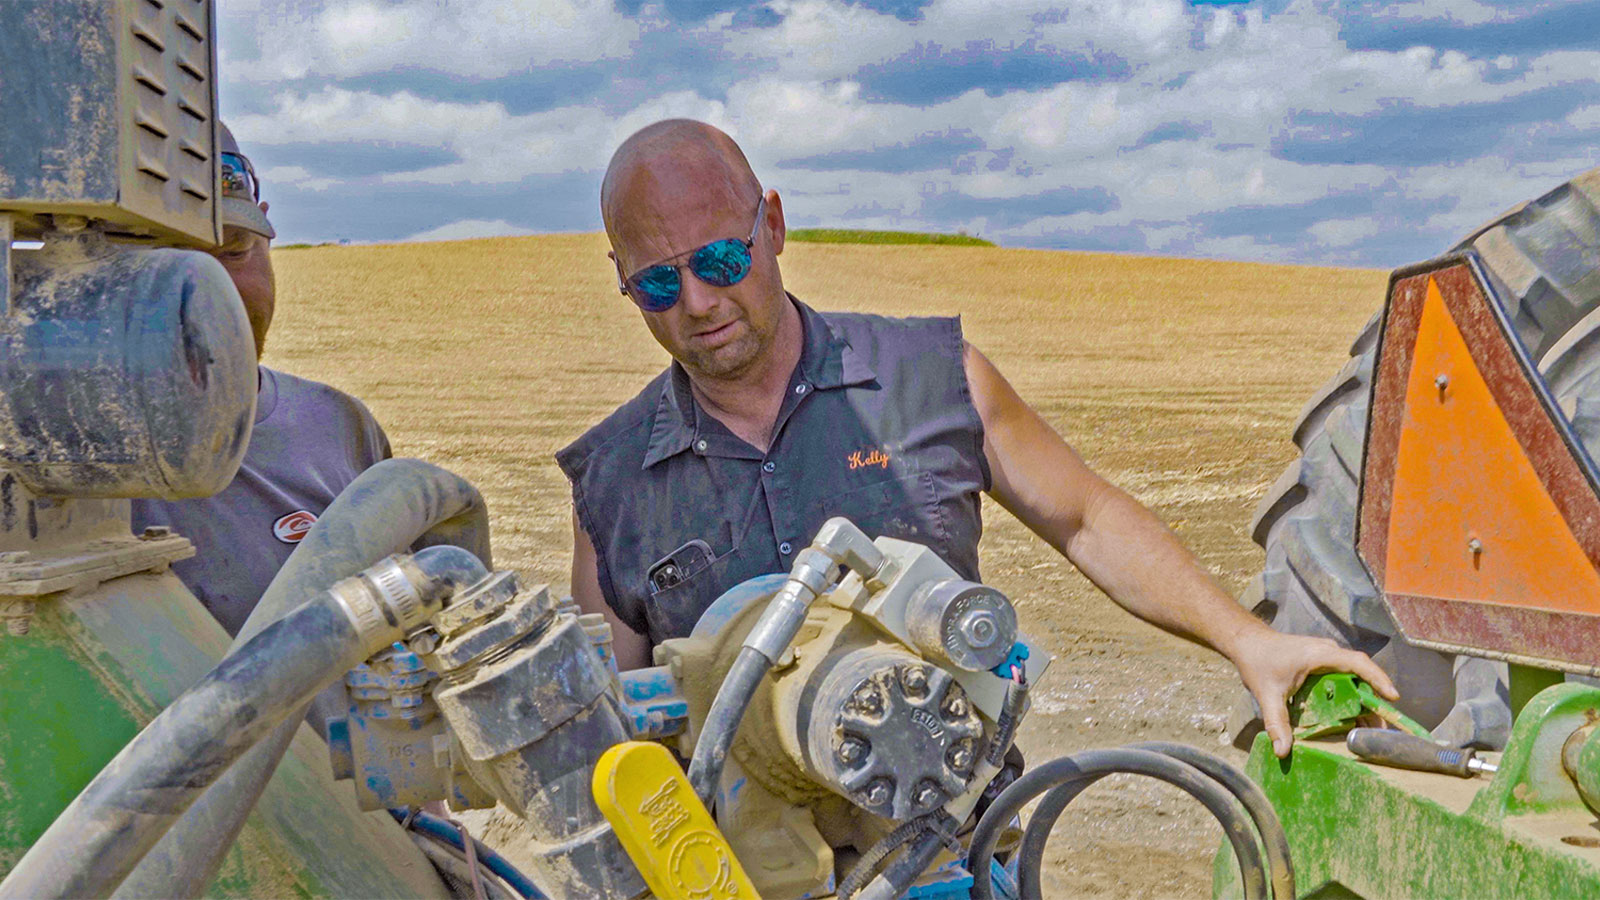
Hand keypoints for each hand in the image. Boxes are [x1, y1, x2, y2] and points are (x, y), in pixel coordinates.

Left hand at [1230, 629, 1398, 757]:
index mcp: (1321, 654)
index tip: (1393, 697)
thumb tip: (1282, 751)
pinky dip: (1350, 697)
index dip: (1378, 678)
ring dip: (1363, 701)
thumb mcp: (1267, 694)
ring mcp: (1327, 657)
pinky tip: (1351, 718)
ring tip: (1373, 729)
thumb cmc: (1258, 661)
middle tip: (1385, 728)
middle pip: (1361, 675)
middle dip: (1374, 701)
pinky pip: (1343, 679)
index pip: (1358, 663)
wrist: (1247, 642)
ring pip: (1353, 678)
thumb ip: (1276, 722)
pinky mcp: (1322, 663)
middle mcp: (1329, 653)